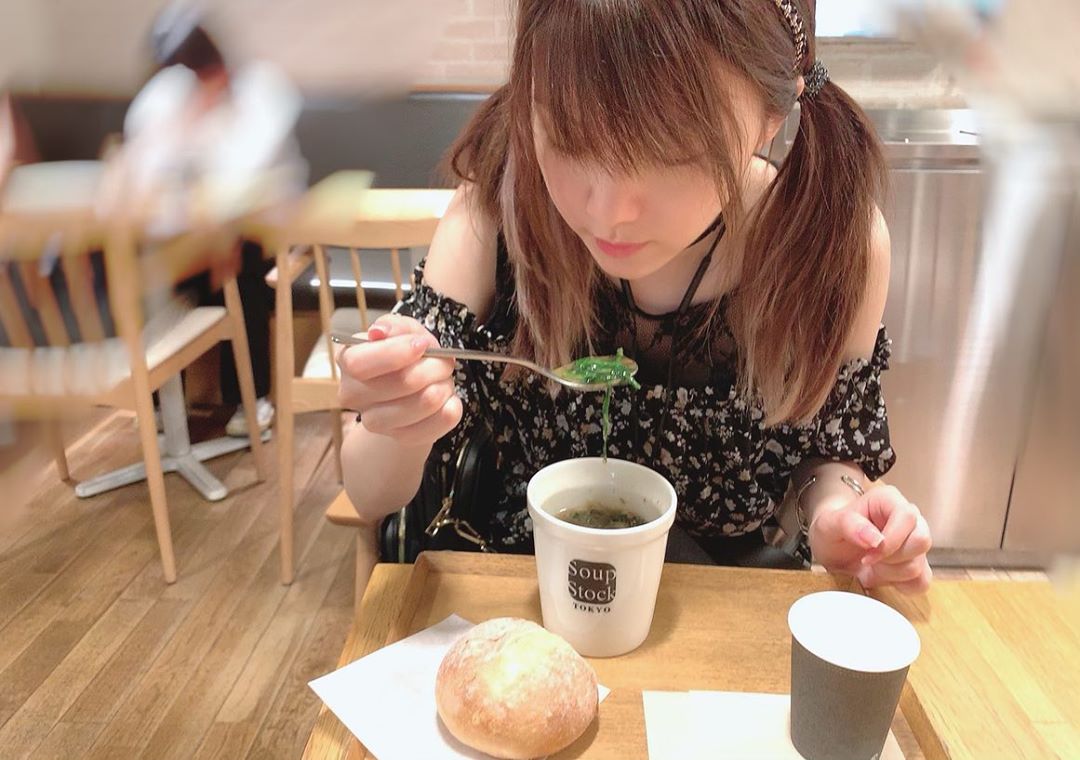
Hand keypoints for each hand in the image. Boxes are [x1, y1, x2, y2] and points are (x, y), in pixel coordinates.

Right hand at [337, 314, 461, 446]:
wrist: (410, 390)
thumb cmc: (404, 355)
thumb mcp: (401, 330)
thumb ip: (394, 326)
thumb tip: (378, 332)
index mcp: (348, 361)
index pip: (359, 363)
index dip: (395, 353)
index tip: (422, 344)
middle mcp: (353, 394)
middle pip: (400, 383)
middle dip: (433, 367)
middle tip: (444, 361)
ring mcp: (375, 421)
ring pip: (422, 404)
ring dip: (443, 386)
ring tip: (443, 379)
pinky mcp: (400, 437)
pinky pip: (435, 425)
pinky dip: (450, 409)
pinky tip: (448, 400)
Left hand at [808, 485, 932, 592]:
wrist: (832, 549)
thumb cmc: (833, 531)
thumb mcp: (829, 524)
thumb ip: (849, 525)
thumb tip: (876, 539)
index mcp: (889, 500)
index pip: (907, 517)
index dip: (890, 541)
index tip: (868, 554)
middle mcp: (908, 519)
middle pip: (921, 541)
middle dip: (891, 559)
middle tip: (868, 559)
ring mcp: (915, 543)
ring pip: (920, 565)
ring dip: (891, 574)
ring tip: (871, 566)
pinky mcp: (918, 564)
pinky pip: (921, 582)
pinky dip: (900, 585)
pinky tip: (882, 576)